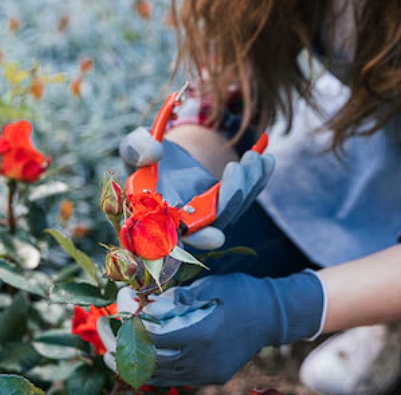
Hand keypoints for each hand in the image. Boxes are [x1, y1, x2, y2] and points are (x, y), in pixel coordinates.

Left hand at [102, 271, 325, 385]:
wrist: (275, 316)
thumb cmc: (242, 292)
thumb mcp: (208, 285)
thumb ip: (176, 298)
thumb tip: (144, 307)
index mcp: (201, 334)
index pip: (152, 338)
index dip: (131, 327)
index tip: (119, 313)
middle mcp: (203, 360)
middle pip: (150, 363)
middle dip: (123, 350)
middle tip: (104, 338)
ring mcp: (208, 374)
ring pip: (160, 377)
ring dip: (134, 364)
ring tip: (113, 352)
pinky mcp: (211, 379)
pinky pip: (175, 379)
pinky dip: (155, 370)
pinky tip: (140, 358)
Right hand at [119, 127, 275, 249]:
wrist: (165, 152)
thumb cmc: (145, 156)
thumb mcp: (135, 147)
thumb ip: (136, 149)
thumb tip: (155, 153)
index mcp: (157, 219)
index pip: (176, 239)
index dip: (194, 241)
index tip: (214, 236)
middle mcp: (185, 225)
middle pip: (214, 225)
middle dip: (230, 200)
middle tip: (236, 168)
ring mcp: (208, 217)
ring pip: (234, 210)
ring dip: (248, 185)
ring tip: (254, 156)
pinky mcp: (225, 206)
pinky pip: (246, 197)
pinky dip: (258, 179)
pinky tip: (266, 159)